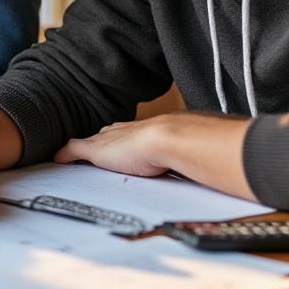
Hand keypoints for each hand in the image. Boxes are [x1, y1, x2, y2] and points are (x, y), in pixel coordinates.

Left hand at [55, 113, 256, 198]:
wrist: (175, 139)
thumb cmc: (191, 145)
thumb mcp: (195, 147)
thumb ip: (202, 150)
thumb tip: (231, 152)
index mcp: (149, 131)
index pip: (132, 130)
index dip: (123, 134)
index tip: (118, 136)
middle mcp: (128, 132)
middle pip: (109, 132)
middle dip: (102, 137)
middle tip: (92, 142)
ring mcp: (111, 141)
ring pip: (91, 142)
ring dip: (82, 147)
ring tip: (70, 152)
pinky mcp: (98, 152)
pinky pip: (75, 151)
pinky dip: (66, 154)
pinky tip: (57, 158)